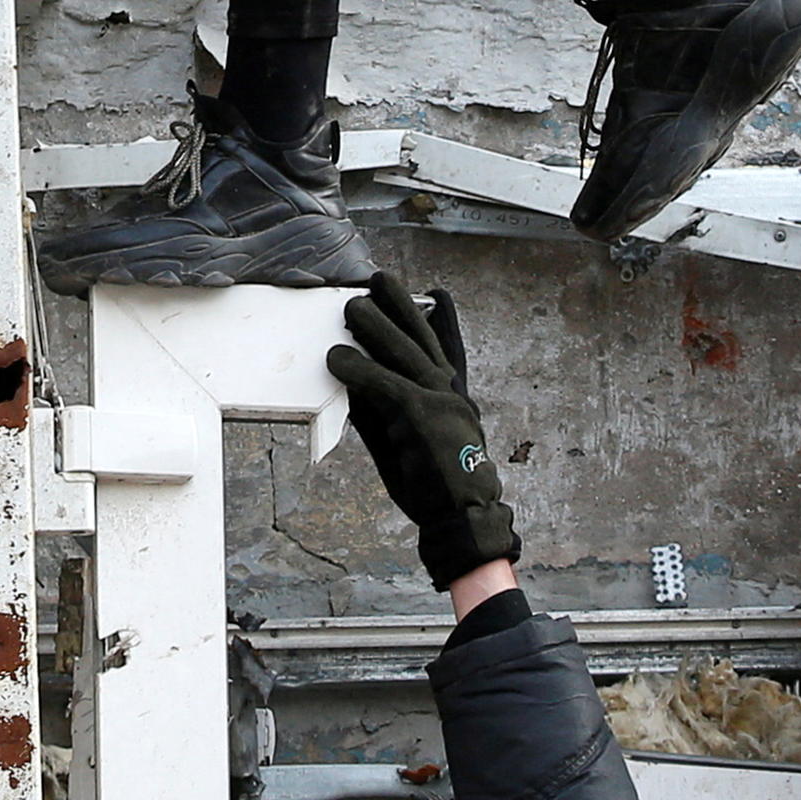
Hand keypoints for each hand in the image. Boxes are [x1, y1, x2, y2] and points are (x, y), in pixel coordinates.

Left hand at [327, 270, 519, 588]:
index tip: (429, 294)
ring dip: (375, 327)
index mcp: (453, 399)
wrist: (463, 519)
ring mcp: (440, 403)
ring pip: (404, 353)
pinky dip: (359, 369)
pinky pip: (385, 384)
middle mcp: (451, 394)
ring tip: (352, 306)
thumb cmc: (436, 488)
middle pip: (424, 339)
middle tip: (380, 280)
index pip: (441, 350)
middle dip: (401, 306)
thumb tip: (355, 384)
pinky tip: (337, 358)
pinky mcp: (422, 417)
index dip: (430, 320)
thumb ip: (385, 411)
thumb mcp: (408, 442)